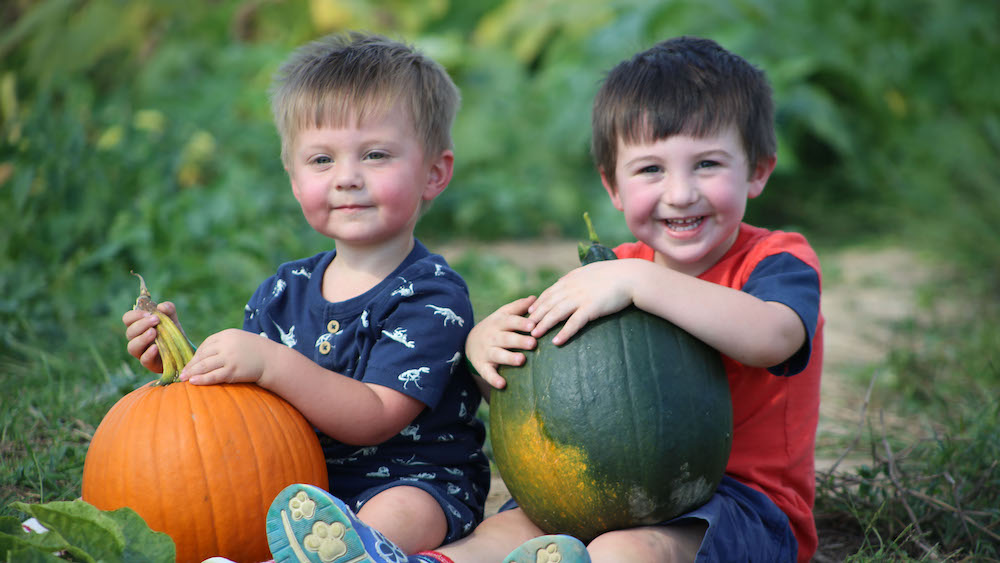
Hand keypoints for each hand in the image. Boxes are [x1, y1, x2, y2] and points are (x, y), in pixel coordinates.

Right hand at [122, 301, 182, 373]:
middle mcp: (136, 339)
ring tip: (154, 332)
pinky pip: (144, 359)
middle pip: (129, 332)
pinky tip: (156, 347)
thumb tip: (162, 306)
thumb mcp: (172, 319)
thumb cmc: (171, 333)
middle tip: (156, 320)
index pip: (128, 319)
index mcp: (139, 326)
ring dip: (142, 338)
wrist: (182, 351)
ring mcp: (141, 352)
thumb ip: (169, 310)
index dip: (135, 315)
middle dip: (142, 324)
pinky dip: (148, 353)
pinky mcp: (149, 363)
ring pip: (132, 346)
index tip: (148, 313)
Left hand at [179, 328, 268, 384]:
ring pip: (205, 365)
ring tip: (183, 378)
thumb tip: (205, 354)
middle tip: (181, 373)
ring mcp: (230, 357)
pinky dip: (202, 379)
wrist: (273, 360)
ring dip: (192, 372)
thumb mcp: (239, 340)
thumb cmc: (255, 351)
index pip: (206, 344)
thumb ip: (223, 344)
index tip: (191, 363)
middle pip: (203, 355)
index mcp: (227, 334)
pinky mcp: (233, 370)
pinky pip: (214, 376)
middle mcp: (227, 344)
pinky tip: (193, 382)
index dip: (196, 355)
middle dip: (191, 365)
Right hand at [466, 296, 537, 389]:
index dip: (521, 323)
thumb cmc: (495, 327)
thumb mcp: (503, 314)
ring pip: (498, 355)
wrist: (469, 342)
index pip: (510, 321)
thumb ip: (519, 307)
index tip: (533, 325)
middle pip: (506, 338)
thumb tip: (536, 298)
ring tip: (522, 361)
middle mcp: (492, 337)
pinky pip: (488, 373)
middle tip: (533, 343)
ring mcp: (487, 352)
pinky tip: (503, 384)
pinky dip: (494, 379)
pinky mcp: (482, 366)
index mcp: (499, 323)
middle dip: (519, 341)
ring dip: (509, 358)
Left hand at [528, 260, 647, 344]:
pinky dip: (564, 333)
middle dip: (535, 316)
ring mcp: (580, 298)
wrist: (630, 276)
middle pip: (548, 304)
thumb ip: (578, 277)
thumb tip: (568, 281)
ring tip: (534, 336)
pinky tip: (557, 342)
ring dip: (543, 325)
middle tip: (524, 327)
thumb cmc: (614, 275)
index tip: (529, 312)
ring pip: (556, 313)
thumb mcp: (591, 271)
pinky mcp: (591, 308)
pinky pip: (574, 323)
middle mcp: (572, 288)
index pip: (549, 292)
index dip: (538, 303)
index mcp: (571, 279)